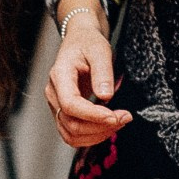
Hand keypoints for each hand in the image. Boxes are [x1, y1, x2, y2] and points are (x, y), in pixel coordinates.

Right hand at [44, 4, 131, 146]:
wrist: (80, 41)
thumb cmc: (88, 43)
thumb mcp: (99, 50)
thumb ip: (102, 72)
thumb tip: (106, 96)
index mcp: (59, 76)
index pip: (70, 104)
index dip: (93, 115)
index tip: (114, 116)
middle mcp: (53, 93)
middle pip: (71, 124)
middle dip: (100, 127)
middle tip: (125, 117)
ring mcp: (56, 105)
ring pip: (71, 134)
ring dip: (97, 135)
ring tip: (119, 122)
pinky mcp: (63, 113)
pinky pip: (73, 134)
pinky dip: (92, 136)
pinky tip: (108, 126)